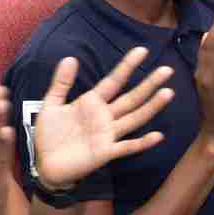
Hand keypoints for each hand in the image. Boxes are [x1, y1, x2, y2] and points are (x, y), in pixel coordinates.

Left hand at [29, 47, 175, 189]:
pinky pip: (127, 147)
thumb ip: (61, 83)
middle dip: (148, 84)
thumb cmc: (50, 135)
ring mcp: (107, 134)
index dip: (127, 66)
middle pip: (131, 98)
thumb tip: (70, 57)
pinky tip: (158, 136)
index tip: (142, 50)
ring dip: (151, 107)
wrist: (46, 164)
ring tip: (167, 93)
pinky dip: (142, 143)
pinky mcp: (105, 153)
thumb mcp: (52, 104)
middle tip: (167, 69)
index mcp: (92, 103)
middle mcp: (104, 117)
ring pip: (134, 118)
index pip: (114, 81)